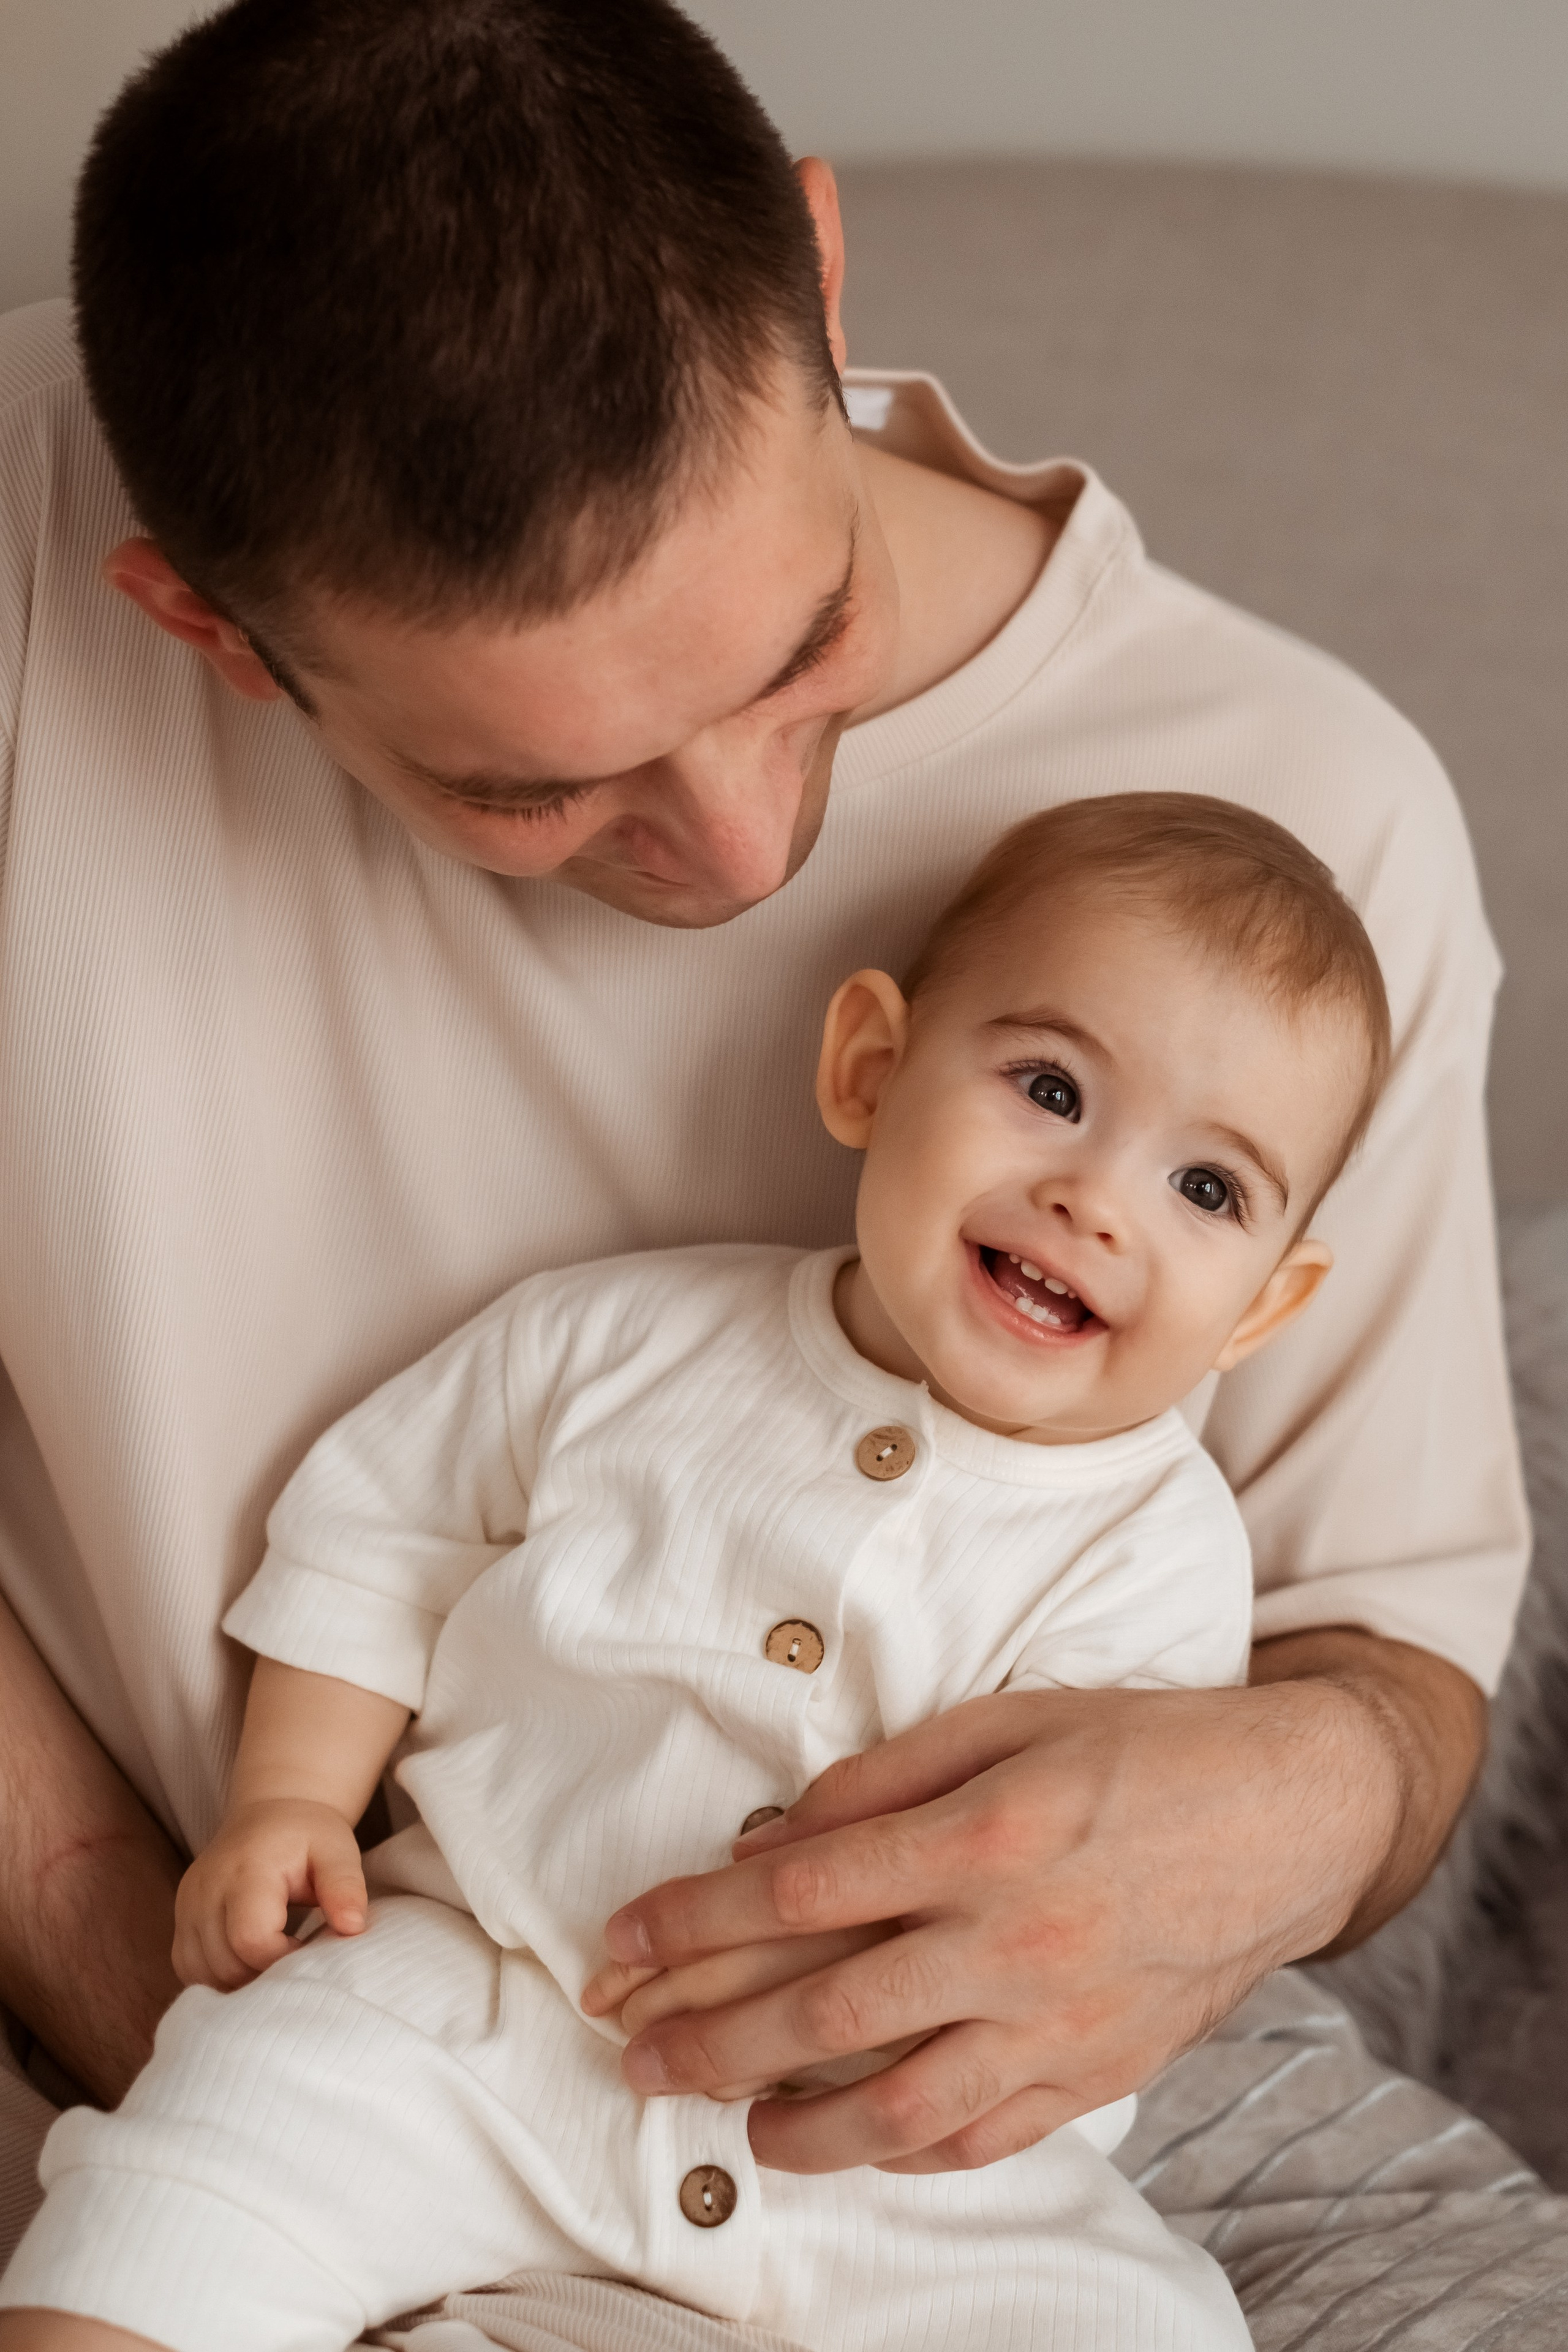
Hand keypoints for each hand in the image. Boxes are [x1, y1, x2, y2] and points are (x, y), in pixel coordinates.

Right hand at [172, 1797, 367, 1989]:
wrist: (271, 1813)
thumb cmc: (308, 1835)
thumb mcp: (337, 1851)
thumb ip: (345, 1887)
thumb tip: (353, 1928)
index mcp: (247, 1869)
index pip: (251, 1939)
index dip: (283, 1960)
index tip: (308, 1949)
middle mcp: (207, 1887)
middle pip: (226, 1963)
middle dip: (264, 1976)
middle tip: (295, 1960)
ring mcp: (187, 1904)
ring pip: (203, 1973)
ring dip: (240, 1981)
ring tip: (274, 1960)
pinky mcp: (181, 1917)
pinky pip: (188, 1966)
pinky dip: (217, 1977)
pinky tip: (247, 1963)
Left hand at [600, 1636, 1482, 2174]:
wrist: (1291, 1814)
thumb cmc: (1142, 1749)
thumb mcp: (1010, 1719)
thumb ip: (886, 1778)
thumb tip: (776, 1836)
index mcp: (984, 1834)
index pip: (798, 1893)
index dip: (693, 1921)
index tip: (622, 1940)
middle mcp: (1014, 1938)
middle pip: (824, 2010)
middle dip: (707, 2036)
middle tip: (630, 2051)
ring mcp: (1058, 2020)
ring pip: (897, 2102)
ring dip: (793, 2123)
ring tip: (725, 2119)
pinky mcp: (1099, 2071)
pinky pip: (983, 2135)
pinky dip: (904, 2150)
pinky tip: (849, 2145)